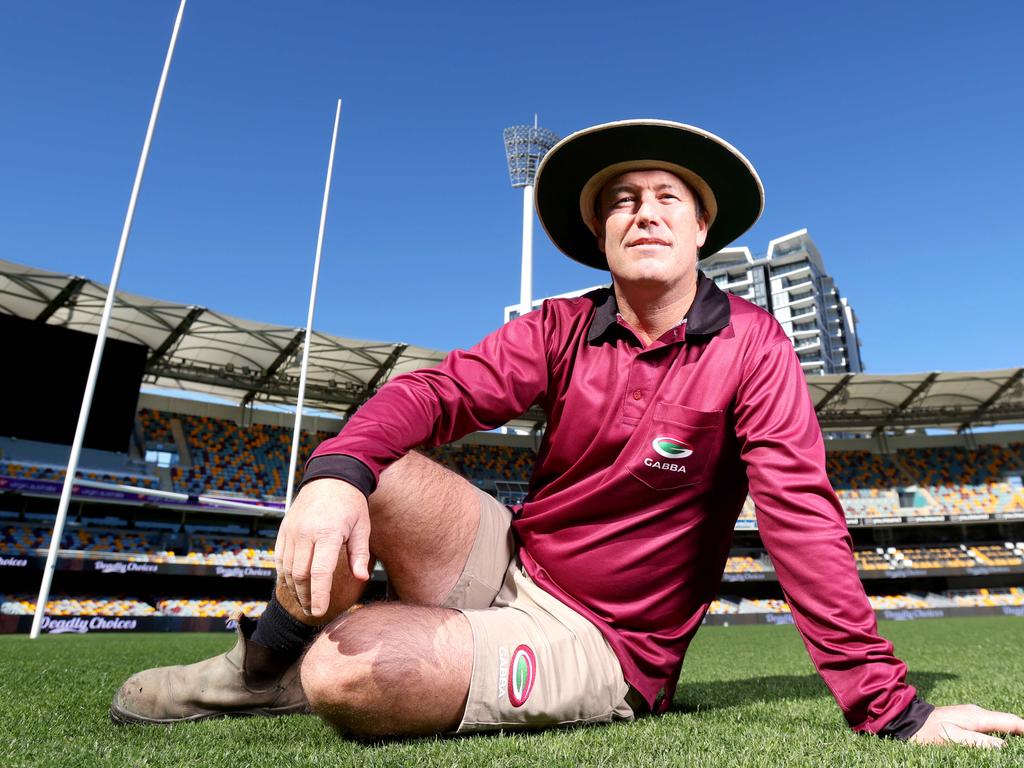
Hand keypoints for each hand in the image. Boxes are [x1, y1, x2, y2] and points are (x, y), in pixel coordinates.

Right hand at [274, 478, 371, 617]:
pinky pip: (280, 559)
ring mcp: (291, 531)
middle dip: (305, 597)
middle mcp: (305, 533)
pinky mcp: (284, 530)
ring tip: (305, 602)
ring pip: (287, 569)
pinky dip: (285, 575)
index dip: (319, 595)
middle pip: (300, 575)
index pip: (319, 572)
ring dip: (295, 589)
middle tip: (313, 611)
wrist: (329, 478)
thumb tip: (362, 578)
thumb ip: (360, 554)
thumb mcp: (362, 526)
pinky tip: (293, 585)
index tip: (319, 611)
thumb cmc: (350, 503)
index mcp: (327, 533)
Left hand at [910, 704, 1023, 747]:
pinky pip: (991, 725)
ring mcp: (973, 715)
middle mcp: (978, 712)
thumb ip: (977, 741)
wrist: (907, 719)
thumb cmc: (927, 731)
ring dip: (1013, 732)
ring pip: (1000, 723)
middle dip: (1022, 732)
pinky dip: (1001, 732)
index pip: (1012, 722)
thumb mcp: (951, 737)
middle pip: (1009, 722)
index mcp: (978, 717)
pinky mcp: (967, 719)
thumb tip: (1003, 747)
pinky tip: (1004, 742)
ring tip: (1018, 746)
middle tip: (1023, 750)